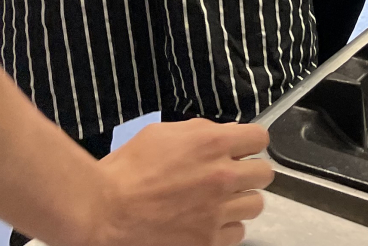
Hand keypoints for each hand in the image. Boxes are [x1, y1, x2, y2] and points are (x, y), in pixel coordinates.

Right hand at [86, 119, 272, 245]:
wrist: (103, 212)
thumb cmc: (127, 169)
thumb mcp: (163, 133)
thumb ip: (201, 132)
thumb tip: (224, 136)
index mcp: (213, 143)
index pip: (260, 139)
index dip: (251, 143)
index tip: (242, 149)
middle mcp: (222, 176)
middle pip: (264, 174)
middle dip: (250, 172)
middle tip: (232, 176)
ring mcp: (217, 212)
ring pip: (255, 205)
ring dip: (241, 201)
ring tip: (220, 202)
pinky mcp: (207, 242)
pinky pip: (237, 235)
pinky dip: (226, 229)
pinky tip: (209, 224)